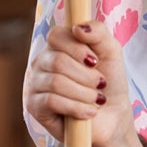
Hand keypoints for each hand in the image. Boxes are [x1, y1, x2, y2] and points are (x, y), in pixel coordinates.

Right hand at [24, 18, 134, 146]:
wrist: (112, 118)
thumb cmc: (109, 82)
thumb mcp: (111, 51)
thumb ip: (98, 32)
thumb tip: (78, 28)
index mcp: (56, 46)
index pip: (56, 36)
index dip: (78, 49)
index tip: (95, 61)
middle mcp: (41, 63)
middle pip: (57, 61)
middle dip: (86, 76)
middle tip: (100, 84)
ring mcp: (35, 84)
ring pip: (56, 82)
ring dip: (84, 93)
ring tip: (96, 100)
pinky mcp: (35, 107)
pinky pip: (52, 101)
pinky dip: (77, 107)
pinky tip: (90, 112)